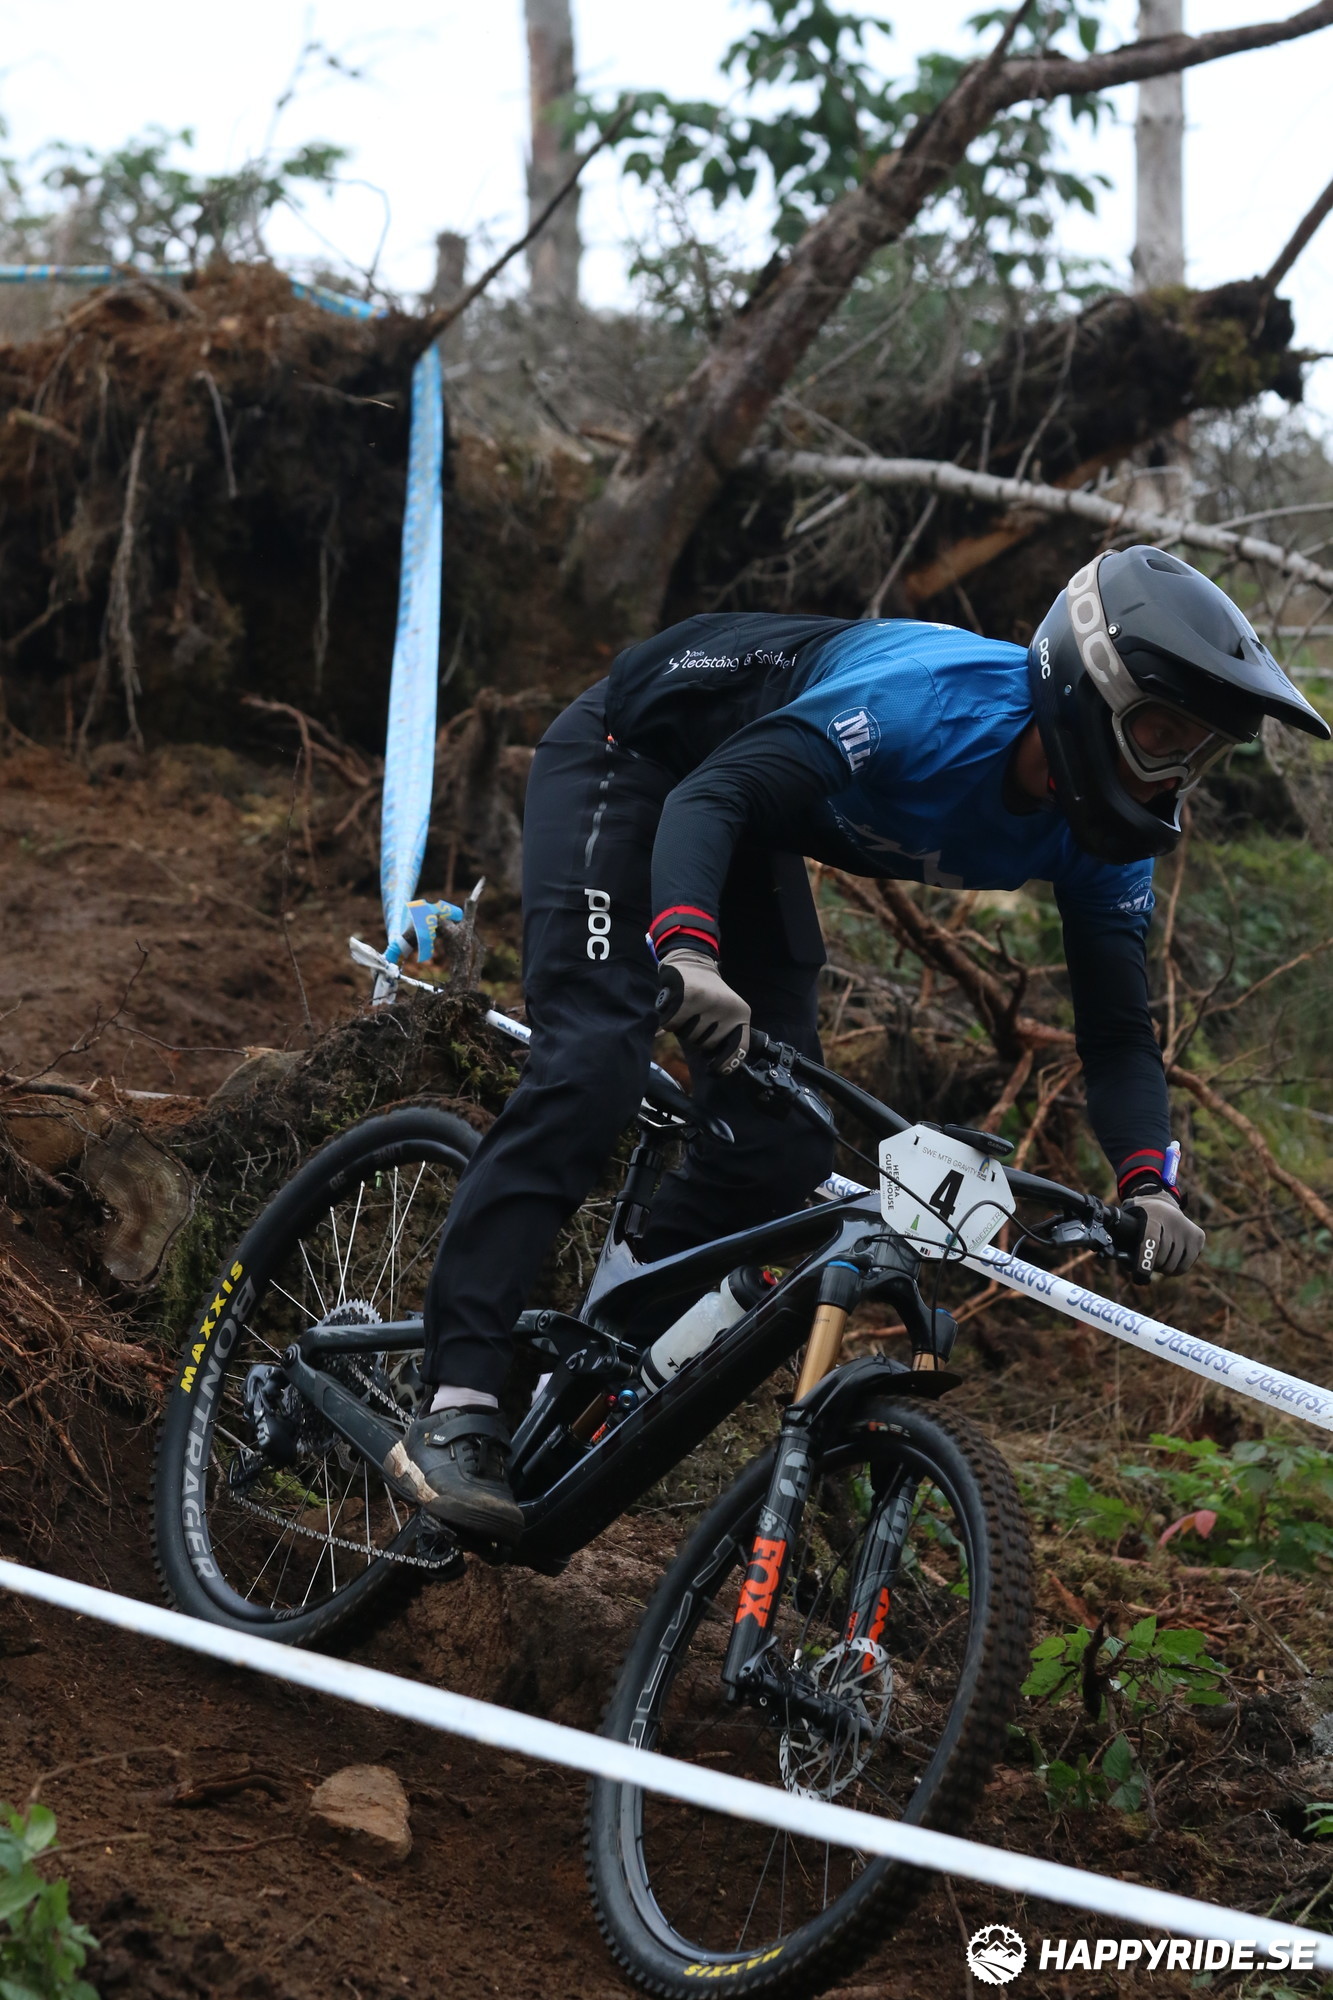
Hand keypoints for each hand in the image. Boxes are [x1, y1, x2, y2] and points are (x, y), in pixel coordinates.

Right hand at [656, 949, 750, 1073]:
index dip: (726, 1063)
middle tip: (696, 1018)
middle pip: (707, 1045)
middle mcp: (727, 1009)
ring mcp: (708, 1003)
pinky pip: (672, 1025)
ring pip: (688, 1036)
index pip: (738, 1048)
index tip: (715, 1071)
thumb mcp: (726, 1012)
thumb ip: (725, 1034)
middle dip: (697, 1037)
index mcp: (741, 1014)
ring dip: (682, 1028)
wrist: (693, 961)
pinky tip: (673, 1008)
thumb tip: (718, 1067)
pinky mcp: (686, 997)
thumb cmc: (708, 993)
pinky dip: (668, 1020)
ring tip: (686, 1010)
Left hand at [1125, 1189, 1205, 1276]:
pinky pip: (1185, 1266)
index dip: (1144, 1262)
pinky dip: (1175, 1269)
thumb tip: (1134, 1273)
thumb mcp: (1127, 1223)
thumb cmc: (1138, 1219)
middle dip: (1151, 1265)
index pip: (1150, 1242)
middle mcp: (1173, 1221)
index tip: (1139, 1276)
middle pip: (1162, 1259)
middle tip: (1147, 1259)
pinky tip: (1170, 1259)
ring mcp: (1188, 1229)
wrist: (1160, 1202)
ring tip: (1158, 1258)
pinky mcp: (1199, 1237)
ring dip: (1163, 1268)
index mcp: (1152, 1216)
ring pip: (1174, 1266)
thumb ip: (1123, 1245)